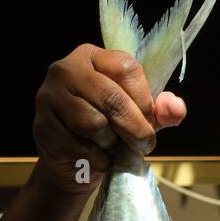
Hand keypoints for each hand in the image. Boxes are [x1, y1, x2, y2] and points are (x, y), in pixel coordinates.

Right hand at [32, 44, 187, 194]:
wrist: (73, 163)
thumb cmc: (109, 132)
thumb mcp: (138, 117)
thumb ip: (161, 111)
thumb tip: (176, 109)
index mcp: (93, 57)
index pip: (127, 69)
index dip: (144, 100)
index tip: (150, 120)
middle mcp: (66, 69)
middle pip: (112, 98)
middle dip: (135, 128)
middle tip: (144, 145)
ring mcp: (49, 97)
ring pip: (94, 124)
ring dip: (111, 144)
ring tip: (112, 147)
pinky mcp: (42, 126)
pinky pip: (80, 148)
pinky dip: (97, 160)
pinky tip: (95, 157)